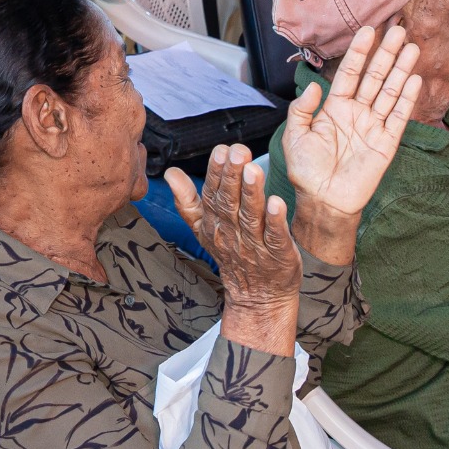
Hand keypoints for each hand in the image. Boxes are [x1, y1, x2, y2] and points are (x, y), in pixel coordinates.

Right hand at [165, 146, 300, 348]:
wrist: (256, 298)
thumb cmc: (232, 255)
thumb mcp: (203, 229)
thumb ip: (187, 200)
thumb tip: (170, 172)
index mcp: (214, 223)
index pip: (213, 194)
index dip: (216, 172)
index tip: (221, 150)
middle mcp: (232, 233)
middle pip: (230, 203)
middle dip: (233, 177)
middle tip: (238, 152)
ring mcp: (255, 245)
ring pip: (251, 217)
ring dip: (252, 194)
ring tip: (254, 171)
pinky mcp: (278, 256)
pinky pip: (275, 238)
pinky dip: (275, 222)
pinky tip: (277, 203)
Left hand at [279, 23, 420, 218]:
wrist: (323, 201)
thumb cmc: (306, 171)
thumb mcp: (295, 136)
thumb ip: (302, 109)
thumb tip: (315, 86)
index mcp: (335, 107)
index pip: (349, 73)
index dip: (359, 52)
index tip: (367, 30)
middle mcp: (356, 112)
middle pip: (374, 77)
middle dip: (386, 54)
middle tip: (397, 30)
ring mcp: (373, 126)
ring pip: (390, 91)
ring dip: (401, 69)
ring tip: (411, 47)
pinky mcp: (386, 143)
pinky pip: (398, 117)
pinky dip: (407, 98)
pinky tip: (414, 79)